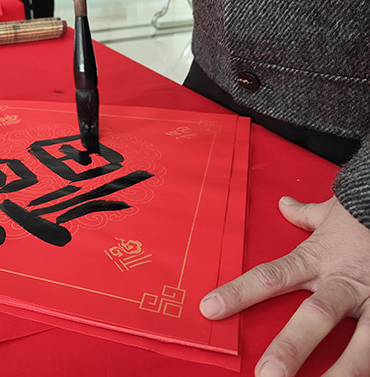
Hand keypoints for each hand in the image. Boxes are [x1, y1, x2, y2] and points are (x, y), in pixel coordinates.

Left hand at [200, 195, 369, 375]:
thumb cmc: (365, 214)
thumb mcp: (332, 212)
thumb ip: (305, 215)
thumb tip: (284, 204)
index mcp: (317, 259)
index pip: (270, 277)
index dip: (239, 293)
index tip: (209, 308)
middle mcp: (343, 283)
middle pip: (314, 316)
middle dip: (291, 347)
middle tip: (266, 374)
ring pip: (361, 343)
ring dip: (340, 371)